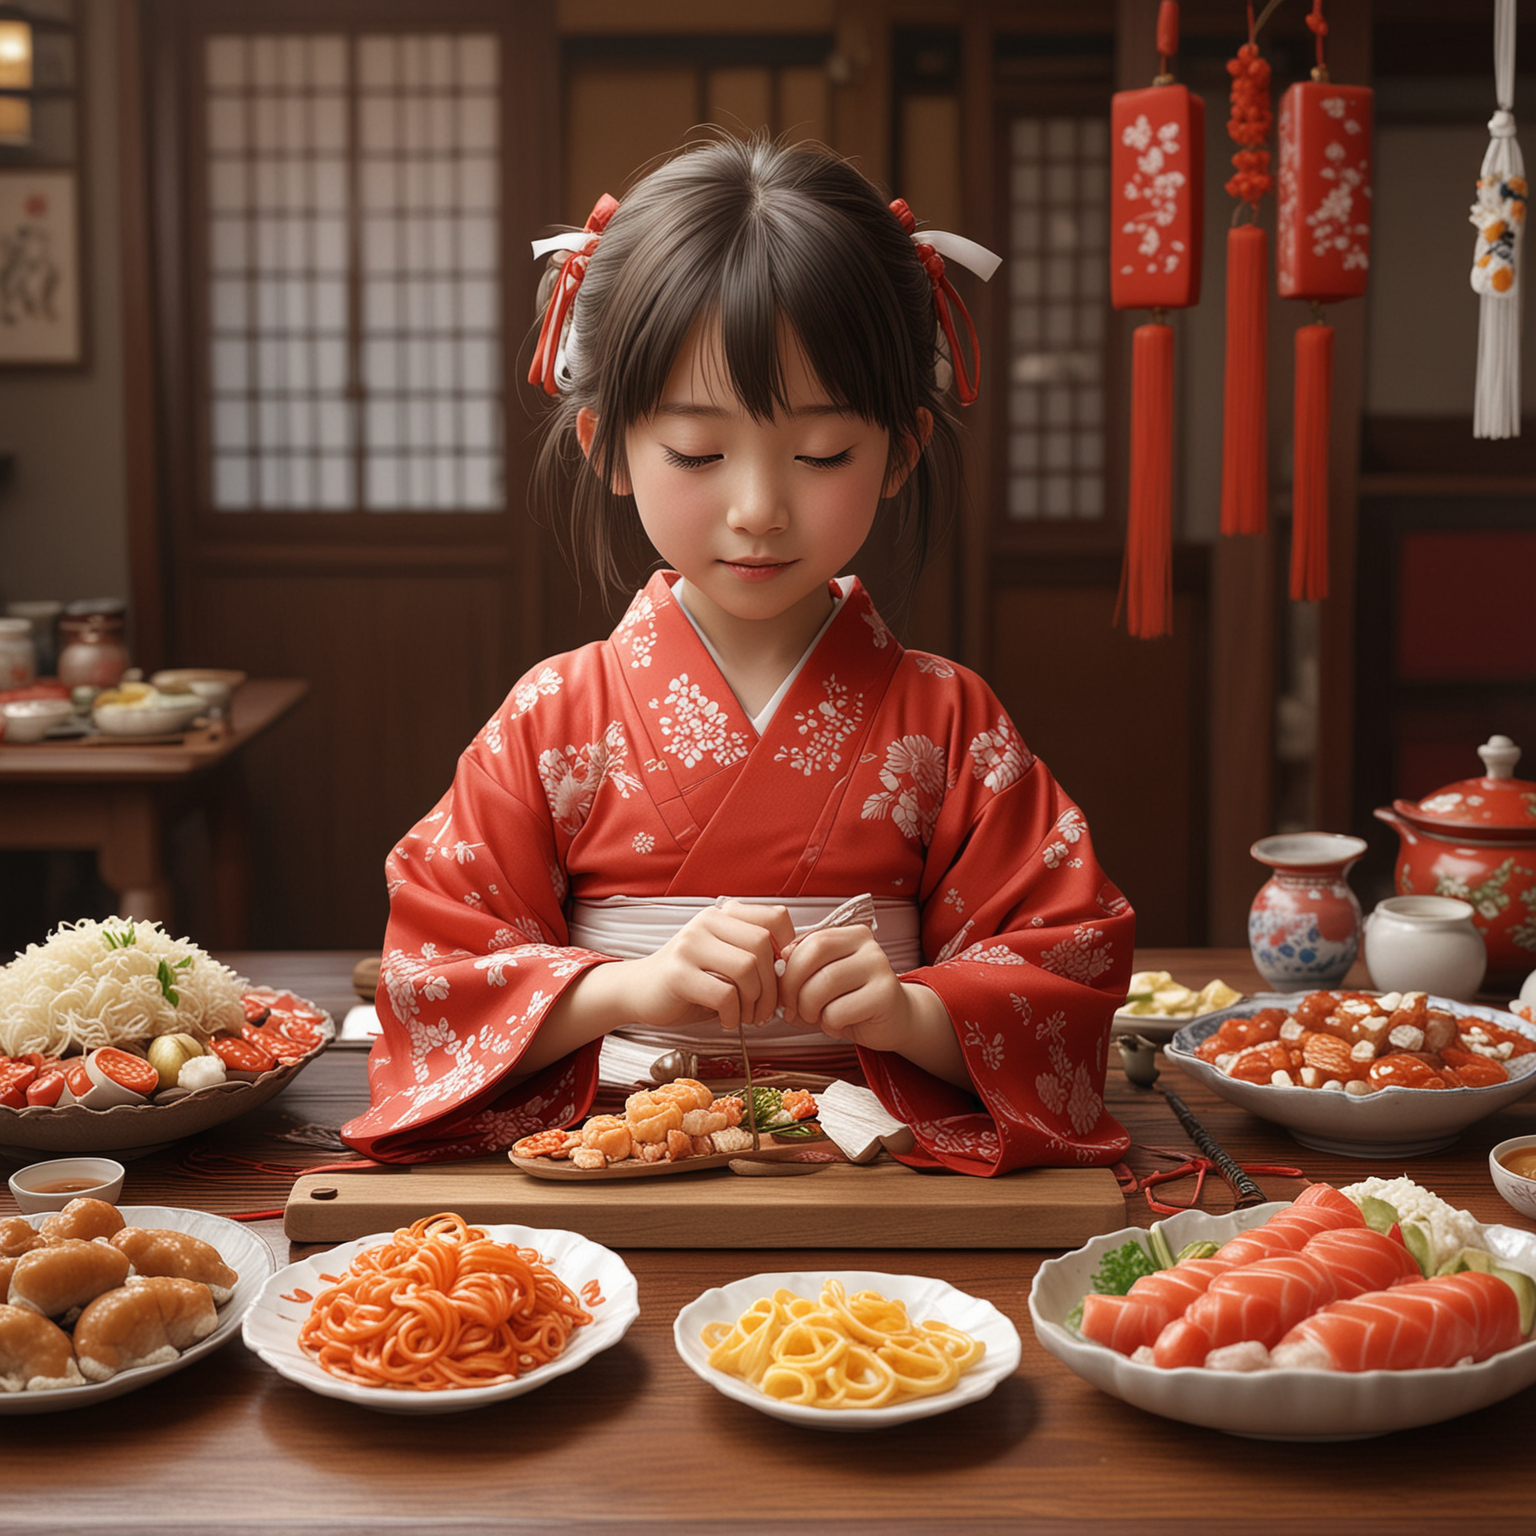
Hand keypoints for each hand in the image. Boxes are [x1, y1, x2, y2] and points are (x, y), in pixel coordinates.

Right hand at [624, 901, 795, 1030]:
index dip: (788, 948)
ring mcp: (690, 945)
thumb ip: (752, 955)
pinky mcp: (678, 973)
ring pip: (747, 967)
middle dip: (772, 986)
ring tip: (747, 1016)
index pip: (776, 917)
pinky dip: (734, 1014)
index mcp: (723, 915)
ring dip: (755, 1001)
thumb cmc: (691, 979)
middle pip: (763, 946)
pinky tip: (727, 1020)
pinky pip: (725, 993)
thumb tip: (792, 970)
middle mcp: (707, 922)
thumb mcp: (723, 958)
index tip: (780, 975)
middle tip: (765, 1010)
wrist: (640, 991)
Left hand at [778, 925, 968, 1085]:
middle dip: (793, 987)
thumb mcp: (824, 979)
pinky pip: (838, 1011)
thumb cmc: (851, 1000)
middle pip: (814, 956)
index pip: (809, 941)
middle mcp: (867, 945)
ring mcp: (880, 967)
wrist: (894, 1020)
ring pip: (824, 984)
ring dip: (809, 1009)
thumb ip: (802, 969)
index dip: (788, 969)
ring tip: (816, 1018)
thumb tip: (776, 972)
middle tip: (792, 1010)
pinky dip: (829, 1024)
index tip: (782, 992)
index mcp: (849, 934)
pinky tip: (838, 1025)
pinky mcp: (885, 995)